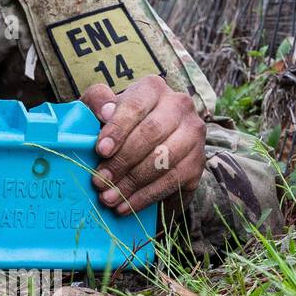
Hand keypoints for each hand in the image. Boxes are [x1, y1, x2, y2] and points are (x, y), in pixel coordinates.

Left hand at [81, 75, 205, 215]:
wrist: (140, 143)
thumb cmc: (113, 124)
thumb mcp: (98, 108)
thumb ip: (96, 102)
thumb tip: (106, 111)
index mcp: (153, 88)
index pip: (136, 106)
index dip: (118, 128)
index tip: (100, 151)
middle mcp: (179, 106)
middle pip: (151, 134)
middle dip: (122, 161)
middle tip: (99, 181)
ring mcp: (194, 134)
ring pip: (164, 160)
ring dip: (133, 183)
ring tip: (108, 197)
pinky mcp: (198, 161)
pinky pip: (173, 181)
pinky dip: (147, 196)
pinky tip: (126, 206)